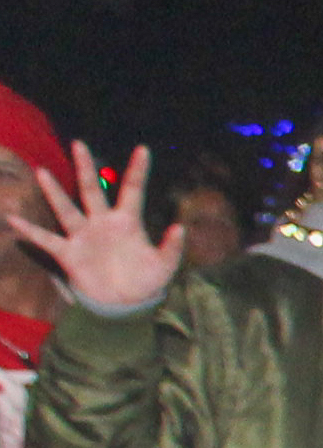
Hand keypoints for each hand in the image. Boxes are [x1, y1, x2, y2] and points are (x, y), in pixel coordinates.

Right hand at [0, 143, 177, 311]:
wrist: (124, 303)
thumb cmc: (145, 281)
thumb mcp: (164, 266)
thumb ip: (172, 248)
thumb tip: (180, 228)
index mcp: (128, 222)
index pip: (133, 190)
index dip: (138, 171)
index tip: (143, 149)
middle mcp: (102, 223)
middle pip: (92, 190)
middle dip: (85, 168)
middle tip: (79, 143)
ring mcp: (83, 236)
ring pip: (67, 209)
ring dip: (55, 192)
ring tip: (42, 172)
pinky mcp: (69, 253)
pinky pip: (46, 239)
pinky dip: (30, 231)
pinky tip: (12, 219)